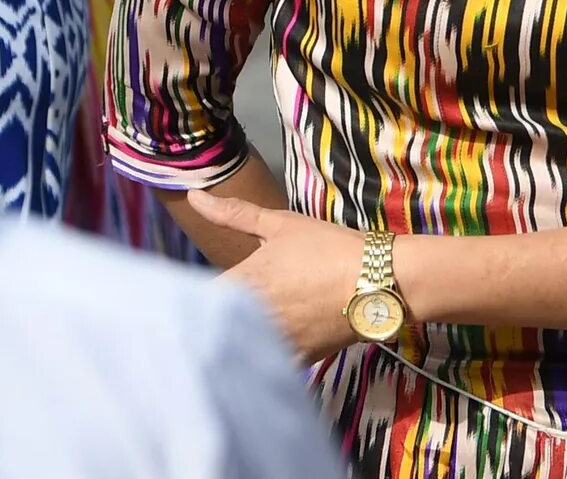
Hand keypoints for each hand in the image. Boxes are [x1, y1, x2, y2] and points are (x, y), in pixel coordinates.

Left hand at [184, 188, 373, 362]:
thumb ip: (233, 214)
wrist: (379, 280)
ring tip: (237, 332)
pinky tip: (261, 355)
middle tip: (214, 313)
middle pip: (210, 327)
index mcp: (243, 280)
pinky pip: (263, 369)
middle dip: (208, 321)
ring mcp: (272, 341)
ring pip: (233, 350)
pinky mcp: (292, 360)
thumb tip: (193, 197)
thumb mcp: (281, 225)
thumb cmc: (329, 248)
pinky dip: (257, 364)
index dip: (188, 296)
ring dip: (230, 342)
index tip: (191, 293)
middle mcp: (251, 315)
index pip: (193, 297)